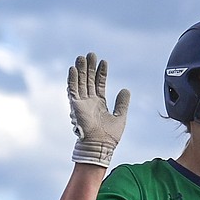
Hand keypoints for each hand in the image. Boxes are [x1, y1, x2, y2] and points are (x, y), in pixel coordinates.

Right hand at [68, 52, 129, 166]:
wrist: (100, 146)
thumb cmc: (109, 136)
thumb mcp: (120, 116)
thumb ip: (122, 103)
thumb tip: (126, 89)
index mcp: (100, 103)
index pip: (99, 84)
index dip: (101, 73)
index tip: (103, 61)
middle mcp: (90, 101)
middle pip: (89, 80)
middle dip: (90, 67)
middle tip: (91, 54)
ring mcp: (82, 103)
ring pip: (80, 82)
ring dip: (81, 70)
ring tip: (82, 57)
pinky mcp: (76, 106)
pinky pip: (73, 90)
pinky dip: (73, 79)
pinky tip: (74, 69)